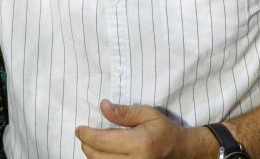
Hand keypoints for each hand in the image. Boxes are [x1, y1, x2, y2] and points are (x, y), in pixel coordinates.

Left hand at [76, 100, 201, 157]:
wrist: (180, 151)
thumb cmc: (163, 130)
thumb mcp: (147, 114)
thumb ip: (124, 112)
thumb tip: (103, 106)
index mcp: (139, 144)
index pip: (102, 142)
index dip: (86, 135)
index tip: (79, 129)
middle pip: (97, 157)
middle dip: (87, 145)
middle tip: (84, 134)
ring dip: (93, 155)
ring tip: (94, 143)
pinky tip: (103, 153)